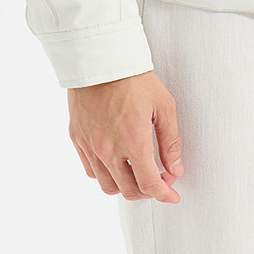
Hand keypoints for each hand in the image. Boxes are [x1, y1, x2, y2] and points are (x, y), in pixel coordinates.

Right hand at [67, 69, 185, 202]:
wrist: (102, 59)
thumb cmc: (135, 78)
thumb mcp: (164, 105)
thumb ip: (171, 141)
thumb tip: (176, 169)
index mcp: (134, 140)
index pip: (149, 184)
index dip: (164, 194)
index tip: (172, 195)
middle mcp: (109, 149)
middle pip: (129, 190)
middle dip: (148, 191)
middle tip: (159, 178)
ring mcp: (90, 146)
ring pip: (108, 185)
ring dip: (125, 185)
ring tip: (137, 171)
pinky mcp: (77, 139)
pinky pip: (91, 170)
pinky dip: (106, 174)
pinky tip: (117, 161)